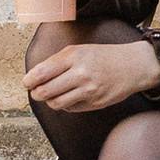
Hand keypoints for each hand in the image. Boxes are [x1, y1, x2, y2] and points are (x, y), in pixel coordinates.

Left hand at [24, 29, 159, 114]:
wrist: (132, 66)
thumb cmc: (103, 56)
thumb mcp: (79, 50)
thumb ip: (57, 62)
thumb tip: (35, 76)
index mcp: (73, 56)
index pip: (41, 72)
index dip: (29, 80)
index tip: (27, 82)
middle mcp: (80, 74)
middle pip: (45, 91)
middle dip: (37, 93)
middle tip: (36, 91)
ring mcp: (88, 90)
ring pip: (55, 103)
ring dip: (50, 101)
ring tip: (52, 95)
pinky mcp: (94, 103)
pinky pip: (70, 108)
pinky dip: (65, 104)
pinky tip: (70, 96)